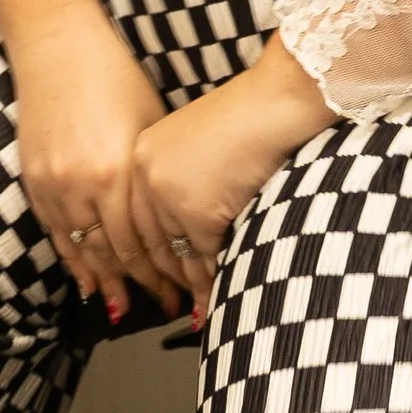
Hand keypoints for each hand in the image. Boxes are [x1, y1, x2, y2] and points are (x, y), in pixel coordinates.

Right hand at [0, 0, 181, 318]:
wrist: (58, 43)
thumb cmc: (115, 74)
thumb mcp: (151, 122)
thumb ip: (155, 174)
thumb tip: (180, 217)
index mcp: (119, 170)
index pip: (145, 242)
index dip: (166, 272)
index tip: (187, 290)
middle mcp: (83, 183)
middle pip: (116, 253)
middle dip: (143, 284)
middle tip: (168, 307)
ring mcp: (54, 183)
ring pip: (83, 249)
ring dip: (108, 282)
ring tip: (127, 308)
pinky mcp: (35, 177)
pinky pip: (55, 233)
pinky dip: (73, 260)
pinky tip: (87, 282)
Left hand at [125, 41, 334, 316]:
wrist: (275, 103)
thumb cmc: (249, 116)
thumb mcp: (200, 144)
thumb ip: (183, 179)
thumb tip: (187, 223)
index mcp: (142, 153)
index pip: (136, 218)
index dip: (147, 253)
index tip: (155, 276)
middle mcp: (146, 174)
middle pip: (150, 242)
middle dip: (164, 279)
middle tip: (171, 304)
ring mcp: (170, 195)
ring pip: (177, 255)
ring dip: (190, 285)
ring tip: (198, 309)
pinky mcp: (198, 213)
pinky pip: (206, 258)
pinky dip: (215, 278)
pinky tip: (220, 294)